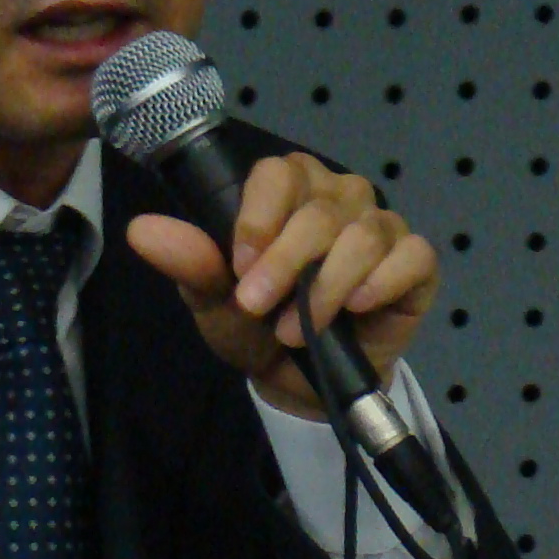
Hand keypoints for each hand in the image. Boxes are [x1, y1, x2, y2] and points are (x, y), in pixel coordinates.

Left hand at [120, 151, 439, 419]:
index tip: (240, 269)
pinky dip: (384, 281)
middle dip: (287, 264)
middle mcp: (338, 198)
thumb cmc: (256, 328)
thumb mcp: (214, 303)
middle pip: (319, 212)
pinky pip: (413, 256)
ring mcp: (381, 227)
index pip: (278, 174)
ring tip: (300, 331)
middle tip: (258, 309)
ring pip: (364, 234)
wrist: (299, 384)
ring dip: (327, 286)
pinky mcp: (416, 265)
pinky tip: (359, 306)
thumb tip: (141, 231)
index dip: (259, 220)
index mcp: (288, 191)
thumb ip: (190, 265)